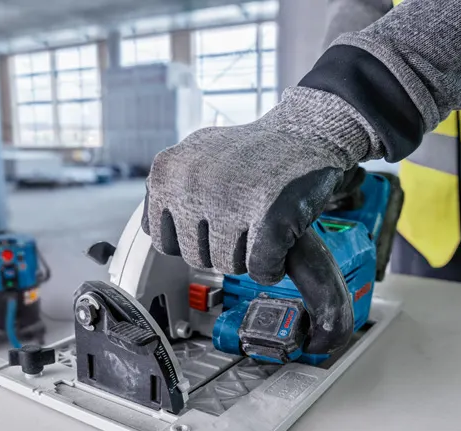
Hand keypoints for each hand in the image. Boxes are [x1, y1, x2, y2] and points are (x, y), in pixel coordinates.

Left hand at [142, 87, 376, 283]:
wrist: (307, 131)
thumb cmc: (253, 153)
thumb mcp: (197, 159)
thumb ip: (171, 193)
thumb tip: (153, 231)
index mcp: (166, 171)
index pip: (161, 240)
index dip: (194, 236)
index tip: (214, 217)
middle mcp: (191, 183)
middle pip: (195, 257)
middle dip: (222, 246)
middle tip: (244, 214)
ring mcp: (229, 199)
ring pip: (227, 264)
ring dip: (249, 254)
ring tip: (261, 217)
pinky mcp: (269, 216)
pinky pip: (261, 269)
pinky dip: (275, 263)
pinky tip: (281, 234)